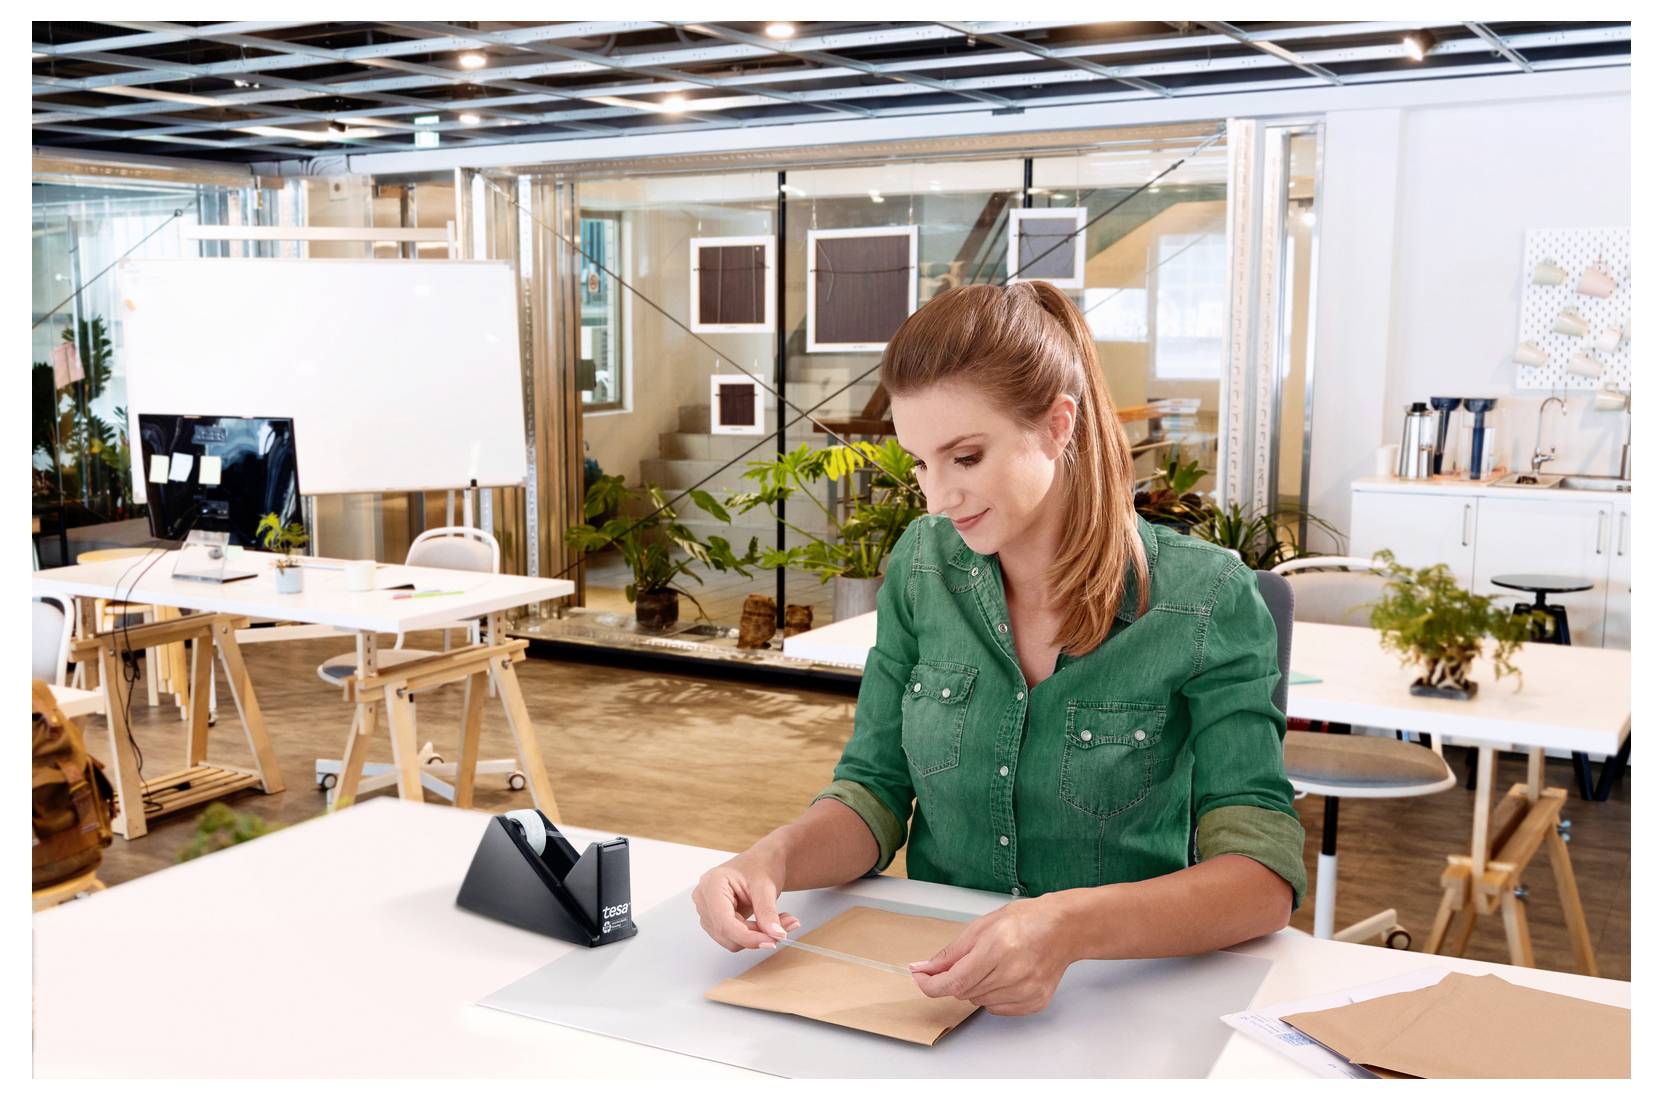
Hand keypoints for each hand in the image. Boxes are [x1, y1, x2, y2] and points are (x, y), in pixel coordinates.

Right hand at [691, 846, 802, 951]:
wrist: (763, 861)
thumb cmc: (761, 865)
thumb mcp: (767, 887)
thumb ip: (768, 913)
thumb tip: (775, 935)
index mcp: (712, 884)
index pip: (724, 923)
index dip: (748, 937)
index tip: (771, 941)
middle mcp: (704, 898)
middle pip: (727, 933)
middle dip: (756, 936)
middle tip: (782, 929)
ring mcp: (707, 910)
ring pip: (731, 939)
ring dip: (756, 937)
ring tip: (778, 922)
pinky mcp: (716, 919)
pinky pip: (734, 937)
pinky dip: (753, 935)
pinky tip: (766, 923)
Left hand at [909, 896, 1076, 1015]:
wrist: (1063, 929)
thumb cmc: (1024, 921)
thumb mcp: (981, 927)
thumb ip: (951, 953)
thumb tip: (924, 970)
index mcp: (997, 948)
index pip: (954, 982)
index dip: (931, 985)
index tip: (921, 979)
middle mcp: (1013, 973)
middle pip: (965, 992)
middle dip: (958, 978)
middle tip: (971, 960)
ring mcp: (1026, 990)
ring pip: (979, 1002)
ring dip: (976, 987)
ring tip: (994, 965)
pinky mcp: (1034, 1002)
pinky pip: (997, 1008)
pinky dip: (993, 996)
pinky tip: (1006, 976)